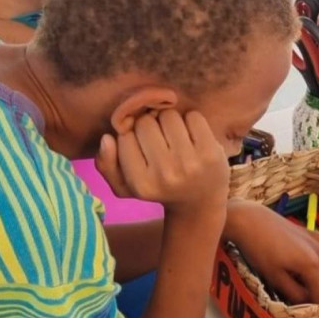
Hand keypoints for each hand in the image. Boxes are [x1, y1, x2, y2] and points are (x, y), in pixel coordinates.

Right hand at [96, 109, 228, 213]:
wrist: (200, 201)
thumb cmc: (158, 188)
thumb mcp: (127, 186)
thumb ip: (107, 165)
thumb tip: (106, 138)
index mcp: (142, 185)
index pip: (124, 137)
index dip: (131, 136)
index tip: (141, 146)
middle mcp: (166, 175)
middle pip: (145, 123)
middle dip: (150, 125)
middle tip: (159, 140)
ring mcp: (190, 163)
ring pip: (168, 115)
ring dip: (169, 121)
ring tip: (174, 137)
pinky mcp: (211, 152)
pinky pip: (192, 116)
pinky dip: (190, 120)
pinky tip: (191, 136)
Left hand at [228, 202, 318, 302]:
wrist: (251, 221)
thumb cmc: (260, 251)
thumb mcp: (274, 278)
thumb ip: (294, 293)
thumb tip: (306, 302)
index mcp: (312, 266)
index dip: (314, 305)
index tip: (301, 305)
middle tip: (308, 293)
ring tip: (313, 277)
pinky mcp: (314, 233)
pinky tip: (314, 258)